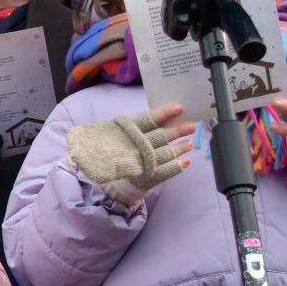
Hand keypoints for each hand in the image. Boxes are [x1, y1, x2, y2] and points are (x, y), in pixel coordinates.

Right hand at [67, 102, 195, 205]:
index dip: (164, 114)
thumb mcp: (111, 132)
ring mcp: (141, 163)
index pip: (147, 121)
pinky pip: (164, 172)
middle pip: (160, 137)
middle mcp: (135, 147)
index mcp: (125, 133)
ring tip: (190, 142)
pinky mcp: (145, 177)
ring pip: (165, 153)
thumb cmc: (107, 147)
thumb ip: (130, 127)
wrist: (95, 171)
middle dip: (177, 131)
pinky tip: (187, 161)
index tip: (179, 108)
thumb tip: (156, 116)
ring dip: (179, 148)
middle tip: (192, 126)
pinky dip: (176, 167)